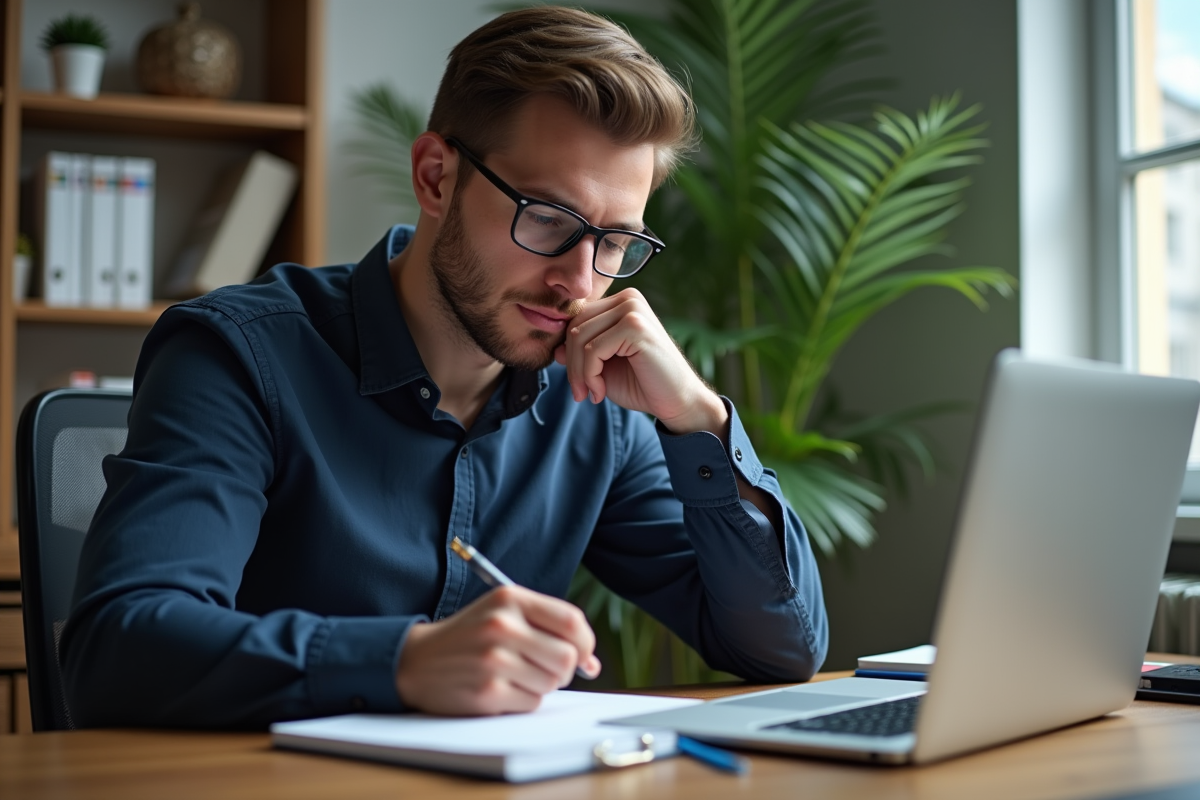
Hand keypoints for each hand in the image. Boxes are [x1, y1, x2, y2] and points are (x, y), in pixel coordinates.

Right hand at [395, 585, 600, 714]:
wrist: (417, 660)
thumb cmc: (470, 636)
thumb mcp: (503, 612)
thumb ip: (547, 626)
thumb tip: (591, 662)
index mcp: (510, 599)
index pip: (571, 621)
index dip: (585, 642)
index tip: (583, 654)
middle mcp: (502, 626)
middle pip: (566, 657)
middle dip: (564, 669)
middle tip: (545, 668)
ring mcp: (494, 660)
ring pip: (552, 683)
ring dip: (541, 685)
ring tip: (516, 675)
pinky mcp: (488, 691)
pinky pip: (532, 703)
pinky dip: (524, 700)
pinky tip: (502, 688)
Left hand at [554, 288, 727, 434]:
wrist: (677, 402)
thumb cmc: (642, 384)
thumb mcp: (603, 368)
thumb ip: (580, 354)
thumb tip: (557, 349)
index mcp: (621, 303)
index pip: (577, 319)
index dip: (570, 352)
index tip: (578, 383)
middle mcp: (628, 299)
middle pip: (574, 326)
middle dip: (572, 364)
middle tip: (581, 392)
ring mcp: (633, 309)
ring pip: (579, 338)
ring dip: (579, 373)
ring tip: (592, 393)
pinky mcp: (635, 326)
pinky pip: (592, 350)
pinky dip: (589, 376)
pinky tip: (600, 392)